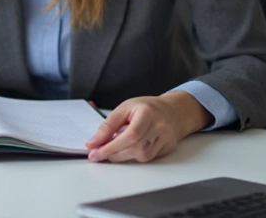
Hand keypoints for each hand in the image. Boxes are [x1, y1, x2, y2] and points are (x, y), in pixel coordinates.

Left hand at [85, 91, 211, 162]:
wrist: (172, 110)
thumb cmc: (146, 108)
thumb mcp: (124, 108)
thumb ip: (108, 126)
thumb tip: (93, 143)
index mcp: (147, 113)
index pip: (129, 135)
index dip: (110, 147)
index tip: (95, 153)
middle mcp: (160, 126)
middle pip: (135, 148)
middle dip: (114, 154)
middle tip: (99, 154)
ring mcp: (167, 138)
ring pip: (142, 156)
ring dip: (124, 156)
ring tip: (114, 150)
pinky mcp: (168, 148)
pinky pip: (149, 158)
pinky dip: (135, 156)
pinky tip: (130, 149)